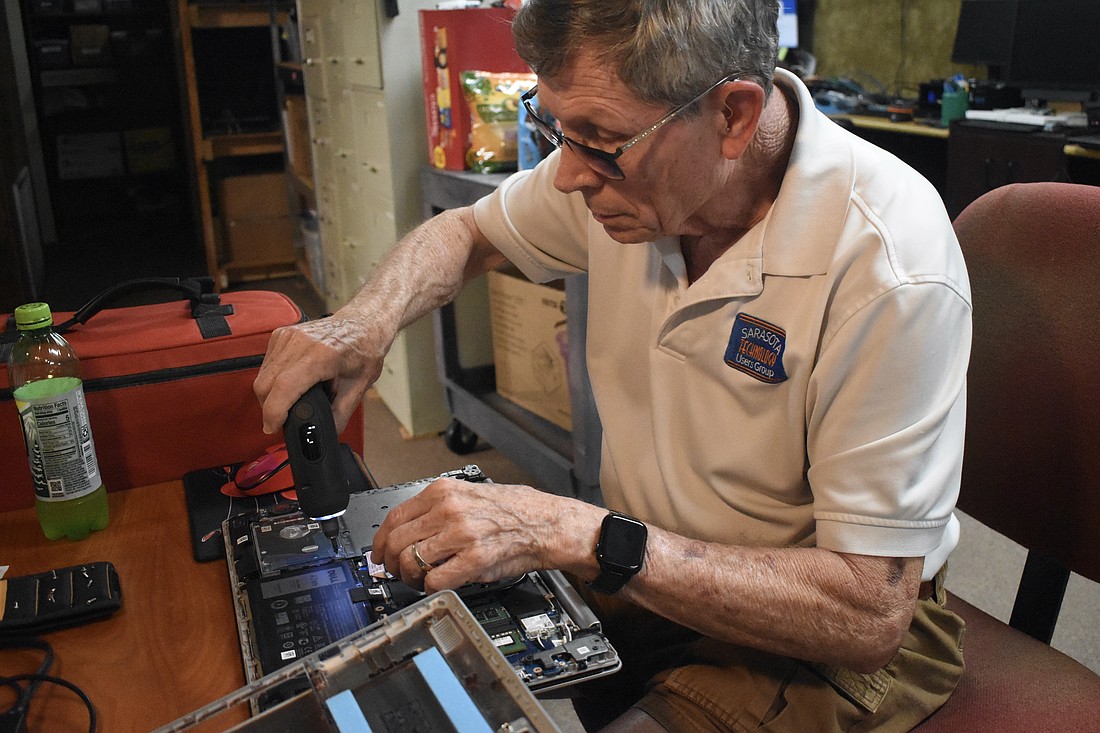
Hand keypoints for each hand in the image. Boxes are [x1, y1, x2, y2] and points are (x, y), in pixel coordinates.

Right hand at [253, 313, 386, 433]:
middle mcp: (300, 343)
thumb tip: (326, 433)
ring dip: (269, 396)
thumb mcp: (360, 386)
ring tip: (290, 402)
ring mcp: (288, 336)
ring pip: (262, 375)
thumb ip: (341, 413)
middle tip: (283, 421)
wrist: (363, 322)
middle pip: (266, 384)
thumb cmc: (365, 349)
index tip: (274, 427)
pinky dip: (271, 380)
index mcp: (322, 355)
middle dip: (270, 409)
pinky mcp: (281, 335)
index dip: (274, 412)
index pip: (285, 386)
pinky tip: (288, 385)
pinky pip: (265, 365)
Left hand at [369, 478, 599, 593]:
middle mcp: (449, 510)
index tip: (378, 554)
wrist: (548, 524)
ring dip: (409, 577)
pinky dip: (429, 588)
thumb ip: (438, 509)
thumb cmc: (516, 510)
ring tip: (418, 580)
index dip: (380, 541)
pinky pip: (434, 580)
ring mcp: (460, 535)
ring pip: (410, 562)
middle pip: (396, 542)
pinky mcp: (474, 560)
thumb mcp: (469, 494)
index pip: (394, 517)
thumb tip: (409, 531)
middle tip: (395, 572)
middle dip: (390, 563)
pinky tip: (436, 586)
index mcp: (444, 491)